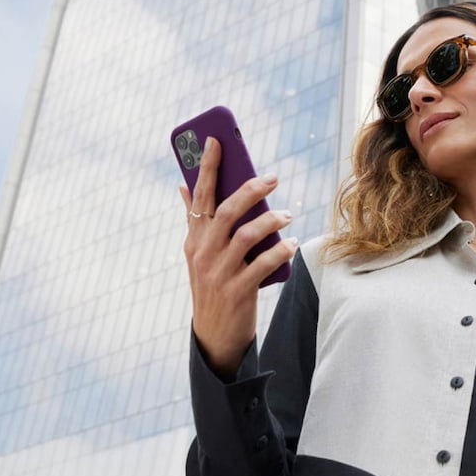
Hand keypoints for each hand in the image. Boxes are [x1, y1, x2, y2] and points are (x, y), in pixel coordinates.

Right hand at [180, 136, 296, 379]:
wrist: (214, 335)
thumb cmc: (212, 285)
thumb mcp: (199, 252)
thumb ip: (195, 219)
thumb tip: (183, 185)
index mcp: (195, 238)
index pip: (200, 196)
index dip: (208, 167)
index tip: (217, 140)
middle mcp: (203, 252)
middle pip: (226, 211)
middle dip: (250, 189)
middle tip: (273, 177)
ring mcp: (219, 273)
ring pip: (245, 236)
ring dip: (271, 221)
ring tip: (288, 215)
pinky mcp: (236, 291)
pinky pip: (261, 265)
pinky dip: (279, 252)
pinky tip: (292, 244)